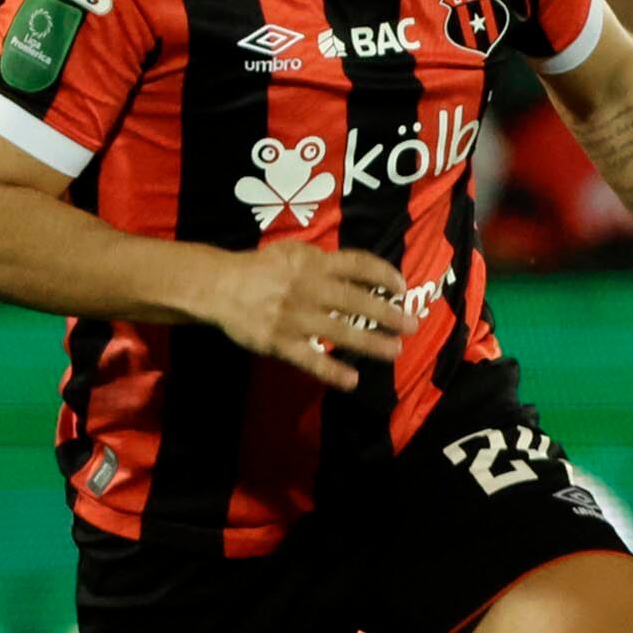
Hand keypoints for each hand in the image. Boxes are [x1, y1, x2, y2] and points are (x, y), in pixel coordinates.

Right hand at [213, 238, 414, 389]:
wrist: (220, 287)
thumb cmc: (260, 268)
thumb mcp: (293, 252)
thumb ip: (323, 260)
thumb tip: (358, 271)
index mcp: (314, 264)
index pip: (358, 265)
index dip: (383, 274)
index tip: (402, 286)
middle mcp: (310, 289)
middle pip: (357, 301)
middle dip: (388, 313)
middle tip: (412, 323)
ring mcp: (296, 318)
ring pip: (340, 332)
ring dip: (371, 343)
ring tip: (394, 350)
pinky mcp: (280, 342)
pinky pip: (310, 359)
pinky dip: (331, 371)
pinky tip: (352, 381)